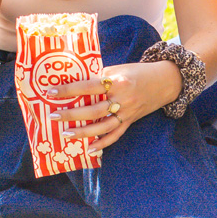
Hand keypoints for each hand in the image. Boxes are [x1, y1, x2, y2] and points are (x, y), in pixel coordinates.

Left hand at [45, 60, 181, 151]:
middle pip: (93, 110)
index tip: (51, 92)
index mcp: (117, 81)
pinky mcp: (131, 121)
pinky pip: (115, 135)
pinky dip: (103, 143)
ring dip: (83, 132)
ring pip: (102, 126)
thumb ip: (100, 76)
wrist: (165, 81)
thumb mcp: (119, 68)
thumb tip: (75, 81)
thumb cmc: (138, 72)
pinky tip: (90, 149)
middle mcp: (122, 98)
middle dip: (71, 114)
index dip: (69, 90)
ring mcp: (127, 112)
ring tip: (66, 134)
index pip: (88, 86)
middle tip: (54, 116)